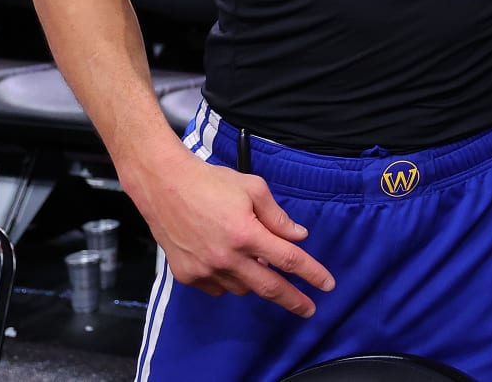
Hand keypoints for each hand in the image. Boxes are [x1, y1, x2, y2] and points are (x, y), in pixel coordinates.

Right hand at [128, 150, 333, 315]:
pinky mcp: (187, 276)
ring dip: (256, 280)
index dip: (311, 273)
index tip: (327, 285)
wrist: (163, 186)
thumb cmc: (211, 182)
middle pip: (269, 287)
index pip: (289, 259)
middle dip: (293, 300)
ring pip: (243, 288)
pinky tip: (228, 261)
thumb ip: (278, 216)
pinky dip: (230, 280)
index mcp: (246, 234)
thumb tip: (298, 237)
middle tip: (309, 309)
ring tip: (254, 259)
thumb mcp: (253, 188)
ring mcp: (205, 270)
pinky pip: (219, 288)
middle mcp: (226, 258)